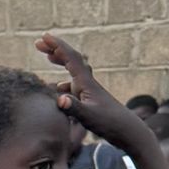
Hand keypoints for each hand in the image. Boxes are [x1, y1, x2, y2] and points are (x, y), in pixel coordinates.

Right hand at [35, 34, 144, 151]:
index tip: (43, 37)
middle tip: (39, 43)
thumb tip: (59, 98)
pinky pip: (75, 84)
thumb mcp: (89, 117)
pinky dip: (65, 82)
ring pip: (74, 70)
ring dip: (61, 62)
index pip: (71, 58)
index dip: (57, 46)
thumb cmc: (110, 124)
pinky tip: (59, 88)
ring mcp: (91, 91)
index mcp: (86, 83)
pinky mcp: (92, 100)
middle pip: (72, 60)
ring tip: (49, 57)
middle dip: (56, 50)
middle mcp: (88, 83)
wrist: (129, 131)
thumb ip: (73, 108)